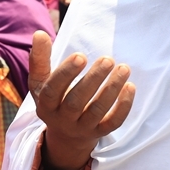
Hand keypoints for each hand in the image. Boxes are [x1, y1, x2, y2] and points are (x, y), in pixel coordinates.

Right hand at [29, 31, 135, 169]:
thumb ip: (40, 60)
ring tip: (124, 68)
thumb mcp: (41, 83)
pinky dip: (123, 105)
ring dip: (112, 89)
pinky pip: (113, 122)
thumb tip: (39, 34)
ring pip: (97, 111)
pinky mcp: (100, 132)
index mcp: (46, 104)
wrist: (65, 135)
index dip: (66, 73)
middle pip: (76, 101)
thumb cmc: (54, 99)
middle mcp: (62, 119)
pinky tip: (130, 86)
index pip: (53, 90)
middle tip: (108, 59)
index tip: (82, 55)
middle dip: (93, 79)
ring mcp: (82, 127)